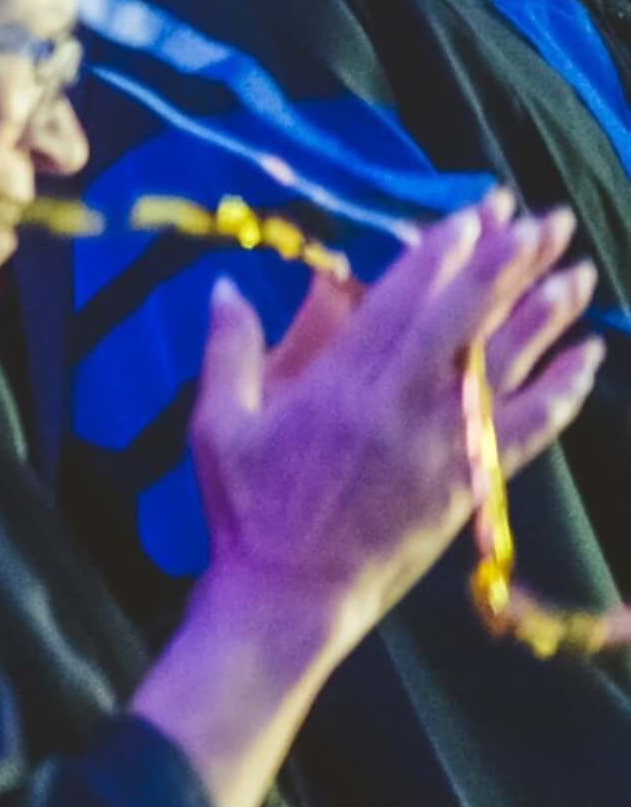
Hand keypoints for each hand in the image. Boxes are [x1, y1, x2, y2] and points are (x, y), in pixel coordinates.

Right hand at [190, 196, 601, 642]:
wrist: (290, 595)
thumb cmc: (246, 508)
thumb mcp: (218, 424)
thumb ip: (229, 350)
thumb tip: (229, 284)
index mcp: (340, 385)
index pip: (406, 300)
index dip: (444, 251)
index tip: (475, 211)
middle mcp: (403, 407)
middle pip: (469, 319)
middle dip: (509, 263)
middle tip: (543, 218)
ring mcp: (444, 446)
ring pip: (508, 364)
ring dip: (547, 313)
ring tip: (578, 269)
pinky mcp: (470, 482)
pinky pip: (530, 428)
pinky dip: (563, 390)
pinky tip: (588, 357)